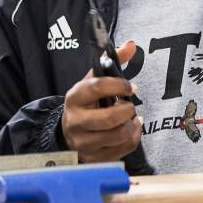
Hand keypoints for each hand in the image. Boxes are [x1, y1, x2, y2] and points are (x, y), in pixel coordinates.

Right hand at [60, 41, 141, 162]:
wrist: (67, 131)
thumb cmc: (86, 103)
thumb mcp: (92, 81)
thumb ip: (111, 61)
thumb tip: (131, 44)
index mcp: (74, 97)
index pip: (98, 87)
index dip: (119, 85)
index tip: (131, 87)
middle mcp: (75, 121)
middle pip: (110, 118)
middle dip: (128, 110)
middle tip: (130, 105)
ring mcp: (83, 143)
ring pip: (119, 135)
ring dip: (132, 124)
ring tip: (131, 117)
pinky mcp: (93, 158)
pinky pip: (123, 149)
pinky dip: (134, 137)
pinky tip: (132, 128)